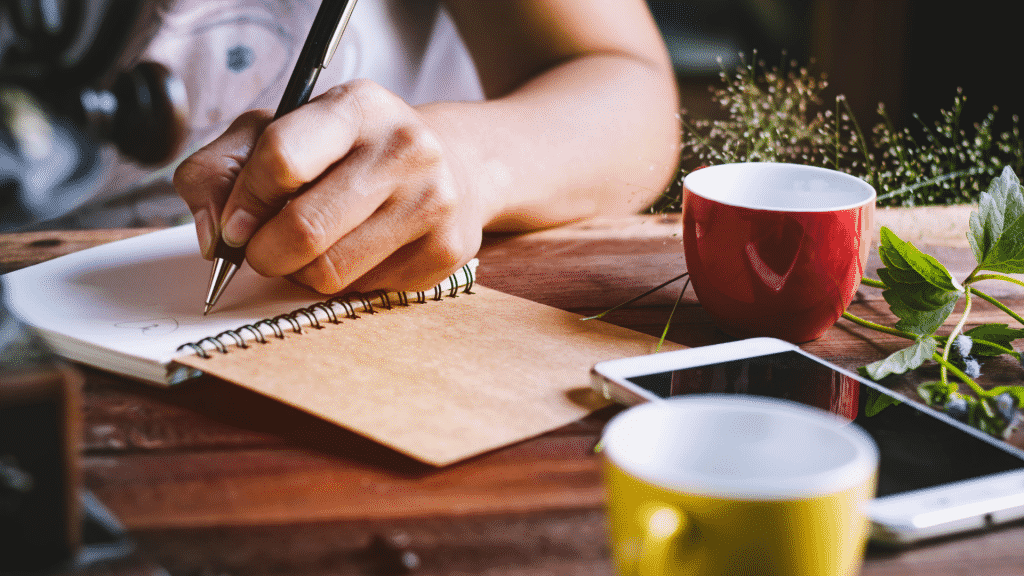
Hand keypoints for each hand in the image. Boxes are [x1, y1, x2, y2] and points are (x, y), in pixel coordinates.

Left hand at [174, 80, 488, 293]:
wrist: (451, 166)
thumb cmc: (347, 153)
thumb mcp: (278, 132)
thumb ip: (221, 169)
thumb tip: (216, 234)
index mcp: (358, 106)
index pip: (281, 159)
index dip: (244, 203)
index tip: (237, 223)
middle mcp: (406, 148)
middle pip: (304, 230)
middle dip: (266, 253)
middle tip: (264, 249)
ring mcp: (433, 201)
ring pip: (329, 273)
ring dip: (303, 272)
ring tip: (316, 247)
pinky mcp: (446, 250)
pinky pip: (363, 293)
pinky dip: (345, 283)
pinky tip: (359, 254)